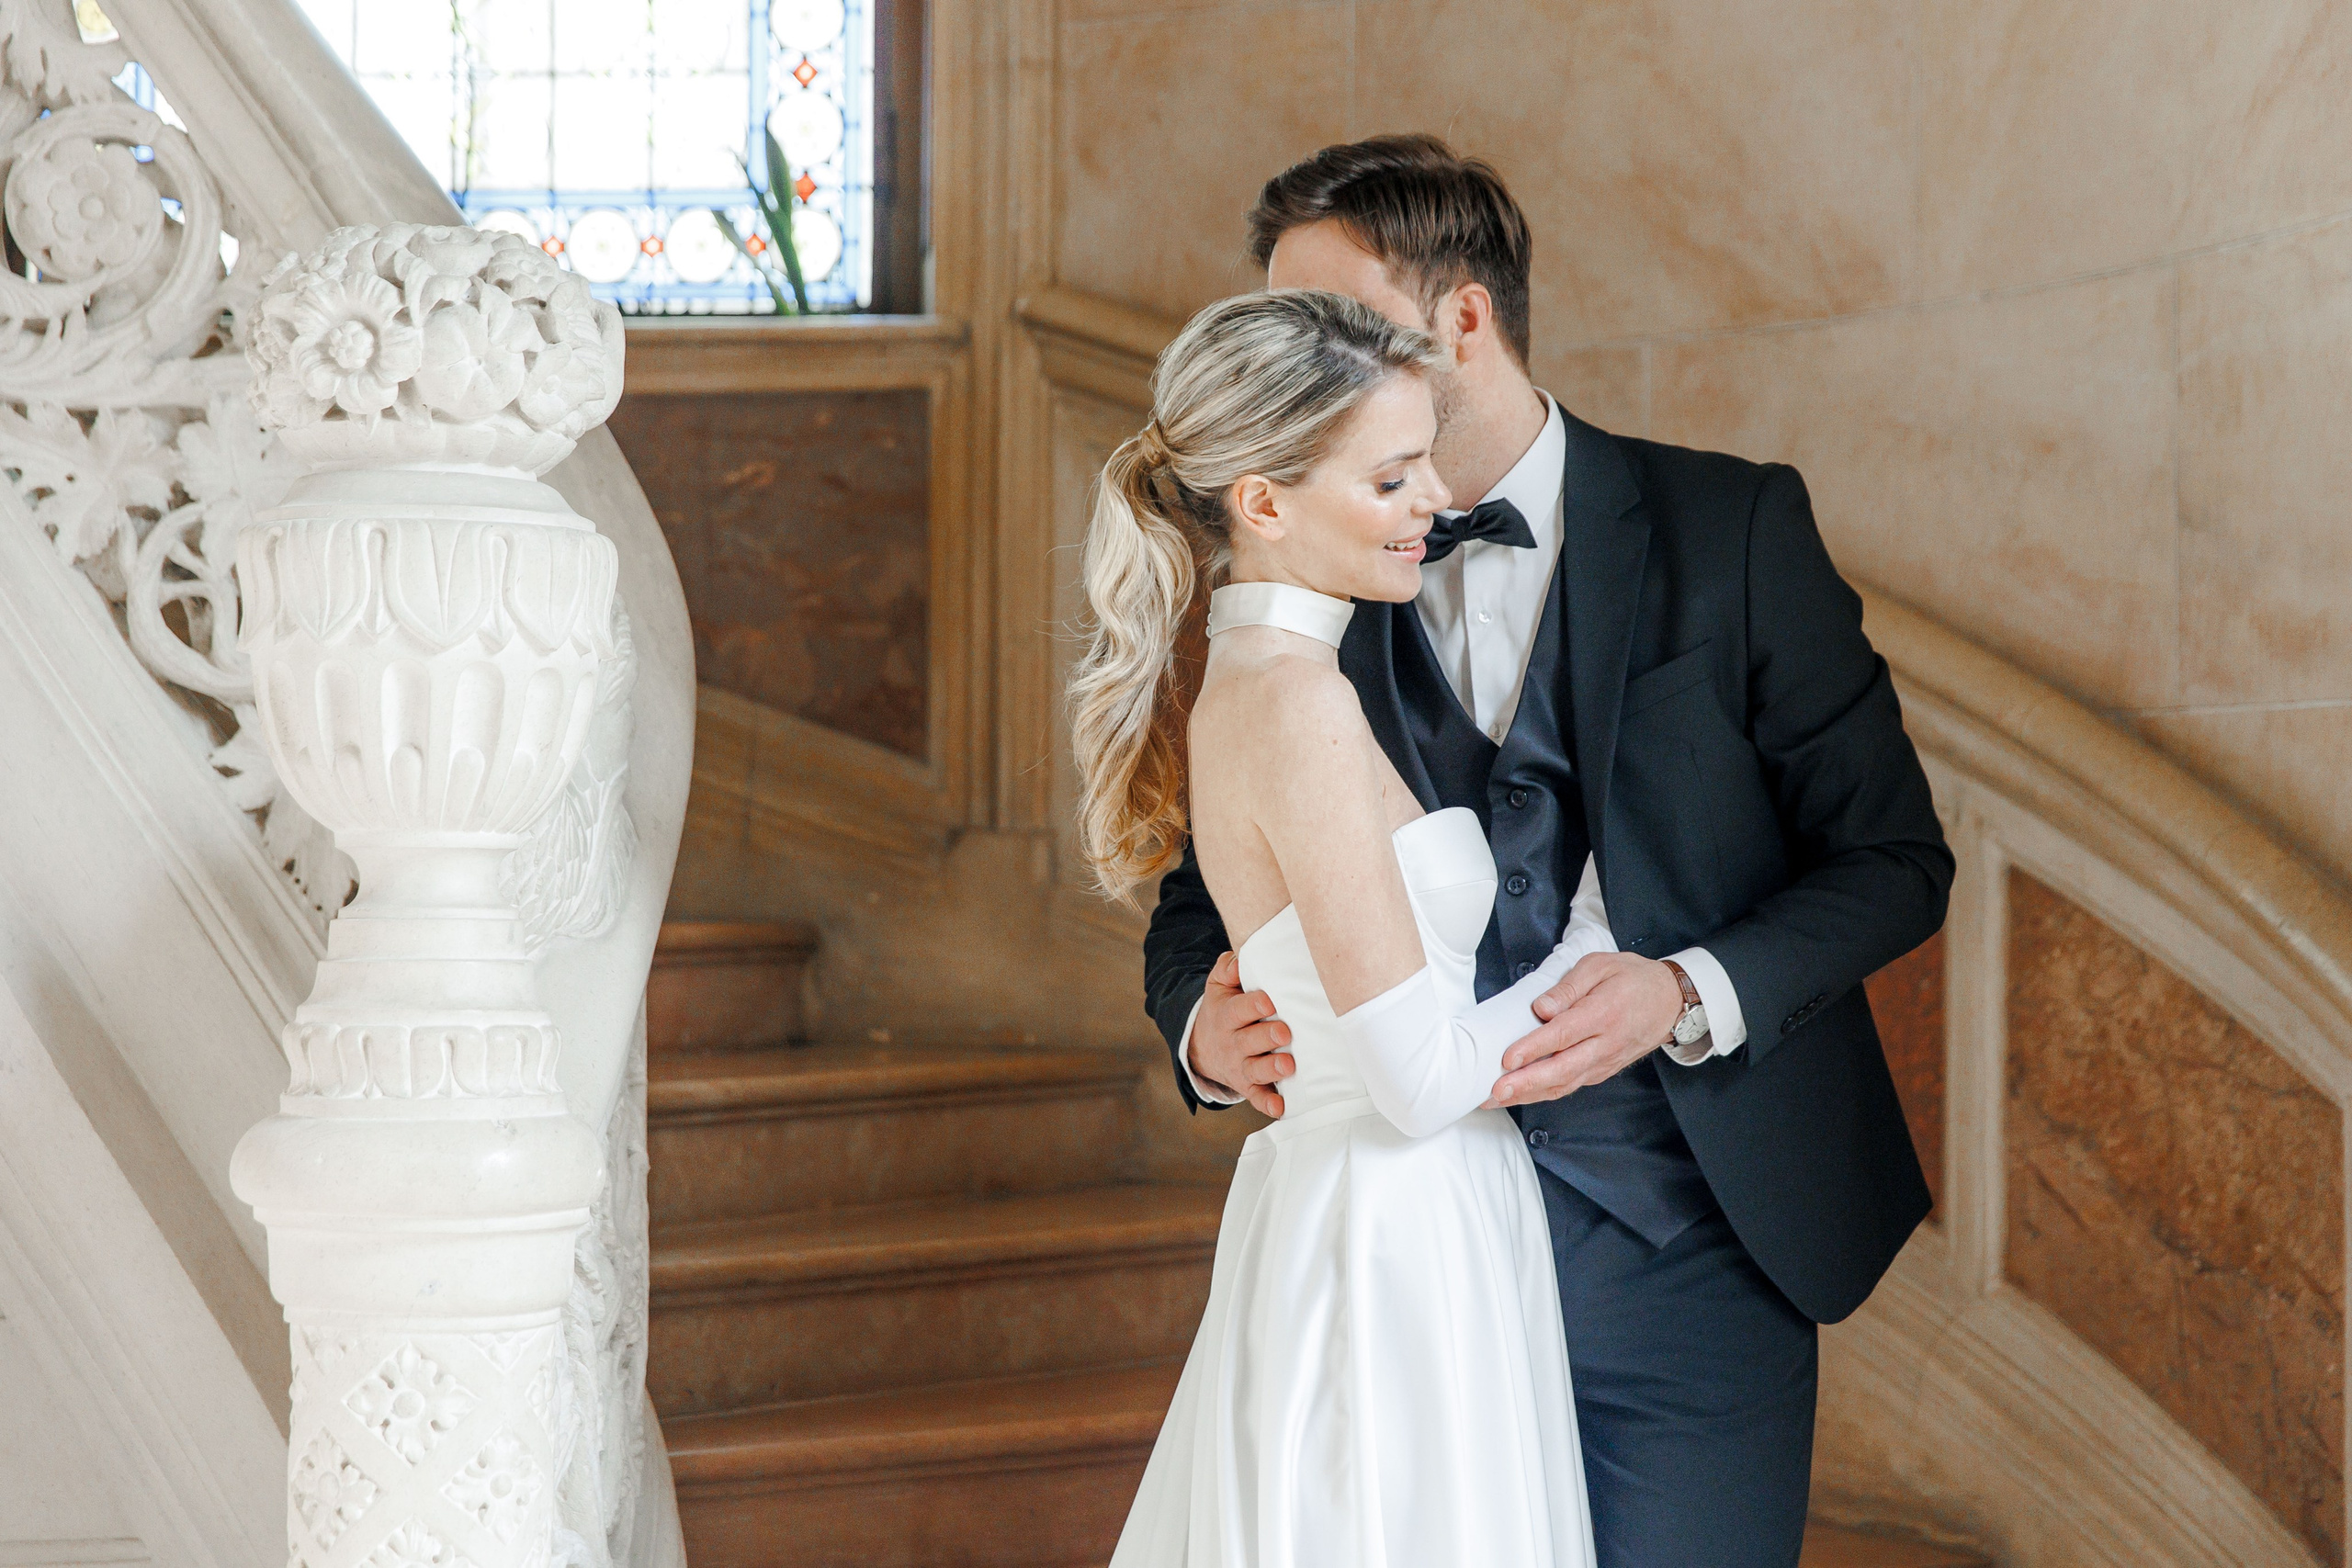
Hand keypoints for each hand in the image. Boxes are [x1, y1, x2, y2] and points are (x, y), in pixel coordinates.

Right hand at [1189, 951, 1293, 1116]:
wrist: (1203, 1046)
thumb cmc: (1224, 1008)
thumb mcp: (1219, 986)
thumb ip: (1228, 969)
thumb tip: (1238, 958)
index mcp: (1228, 1015)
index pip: (1239, 1009)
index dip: (1254, 1005)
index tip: (1269, 1002)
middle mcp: (1233, 1042)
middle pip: (1249, 1041)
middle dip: (1267, 1037)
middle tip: (1284, 1033)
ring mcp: (1241, 1066)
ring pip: (1255, 1070)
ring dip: (1270, 1069)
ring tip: (1287, 1065)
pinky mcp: (1248, 1086)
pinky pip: (1257, 1097)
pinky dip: (1267, 1103)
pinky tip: (1280, 1106)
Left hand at [1486, 952, 1684, 1107]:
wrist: (1670, 1001)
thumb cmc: (1632, 979)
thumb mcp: (1601, 965)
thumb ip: (1569, 986)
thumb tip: (1542, 1008)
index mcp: (1603, 1013)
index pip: (1563, 1035)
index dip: (1534, 1049)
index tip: (1508, 1059)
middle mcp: (1605, 1044)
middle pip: (1562, 1069)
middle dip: (1526, 1084)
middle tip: (1495, 1091)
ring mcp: (1605, 1061)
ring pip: (1565, 1084)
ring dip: (1530, 1094)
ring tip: (1498, 1099)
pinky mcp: (1603, 1071)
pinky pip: (1571, 1085)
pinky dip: (1545, 1092)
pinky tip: (1522, 1094)